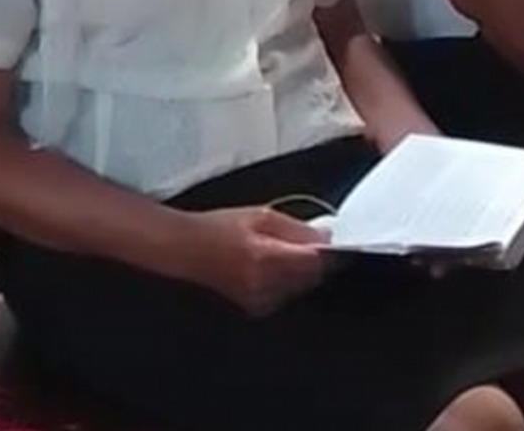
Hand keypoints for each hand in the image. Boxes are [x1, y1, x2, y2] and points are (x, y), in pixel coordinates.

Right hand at [185, 207, 326, 315]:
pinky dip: (289, 281)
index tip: (336, 241)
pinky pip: (286, 295)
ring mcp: (260, 301)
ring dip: (304, 271)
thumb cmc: (220, 227)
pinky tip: (274, 266)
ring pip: (301, 288)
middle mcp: (265, 286)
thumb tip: (325, 238)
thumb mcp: (260, 215)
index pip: (314, 263)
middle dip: (317, 261)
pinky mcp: (256, 308)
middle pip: (311, 278)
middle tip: (311, 241)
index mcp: (266, 258)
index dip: (330, 253)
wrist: (187, 249)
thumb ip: (296, 228)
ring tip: (285, 250)